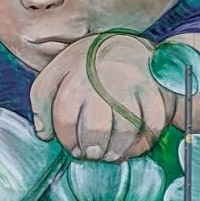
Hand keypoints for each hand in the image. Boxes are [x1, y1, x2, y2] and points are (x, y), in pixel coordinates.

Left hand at [30, 34, 173, 160]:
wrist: (126, 45)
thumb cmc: (88, 65)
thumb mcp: (58, 71)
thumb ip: (42, 100)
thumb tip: (44, 135)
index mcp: (76, 74)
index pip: (66, 118)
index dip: (68, 140)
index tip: (74, 148)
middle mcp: (105, 79)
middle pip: (96, 128)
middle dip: (92, 149)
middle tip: (93, 154)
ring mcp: (133, 85)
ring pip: (126, 131)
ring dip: (116, 151)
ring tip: (110, 154)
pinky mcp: (156, 91)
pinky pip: (152, 126)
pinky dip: (142, 144)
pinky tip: (131, 147)